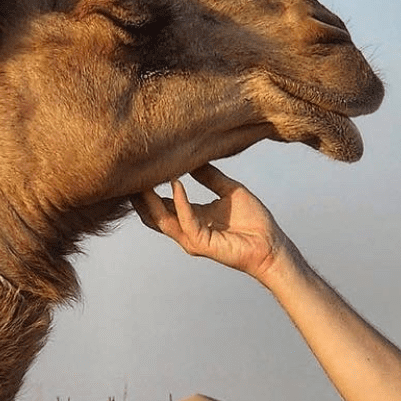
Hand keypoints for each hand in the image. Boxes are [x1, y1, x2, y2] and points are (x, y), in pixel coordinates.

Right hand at [131, 164, 290, 279]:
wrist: (271, 244)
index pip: (160, 203)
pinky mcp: (202, 244)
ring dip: (151, 198)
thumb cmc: (254, 221)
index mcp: (192, 217)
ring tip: (144, 176)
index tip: (139, 165)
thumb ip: (210, 176)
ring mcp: (192, 238)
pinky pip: (185, 221)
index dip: (148, 187)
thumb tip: (193, 157)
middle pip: (152, 213)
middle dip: (140, 194)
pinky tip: (177, 183)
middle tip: (129, 170)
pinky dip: (180, 202)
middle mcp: (186, 229)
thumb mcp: (229, 190)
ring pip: (160, 219)